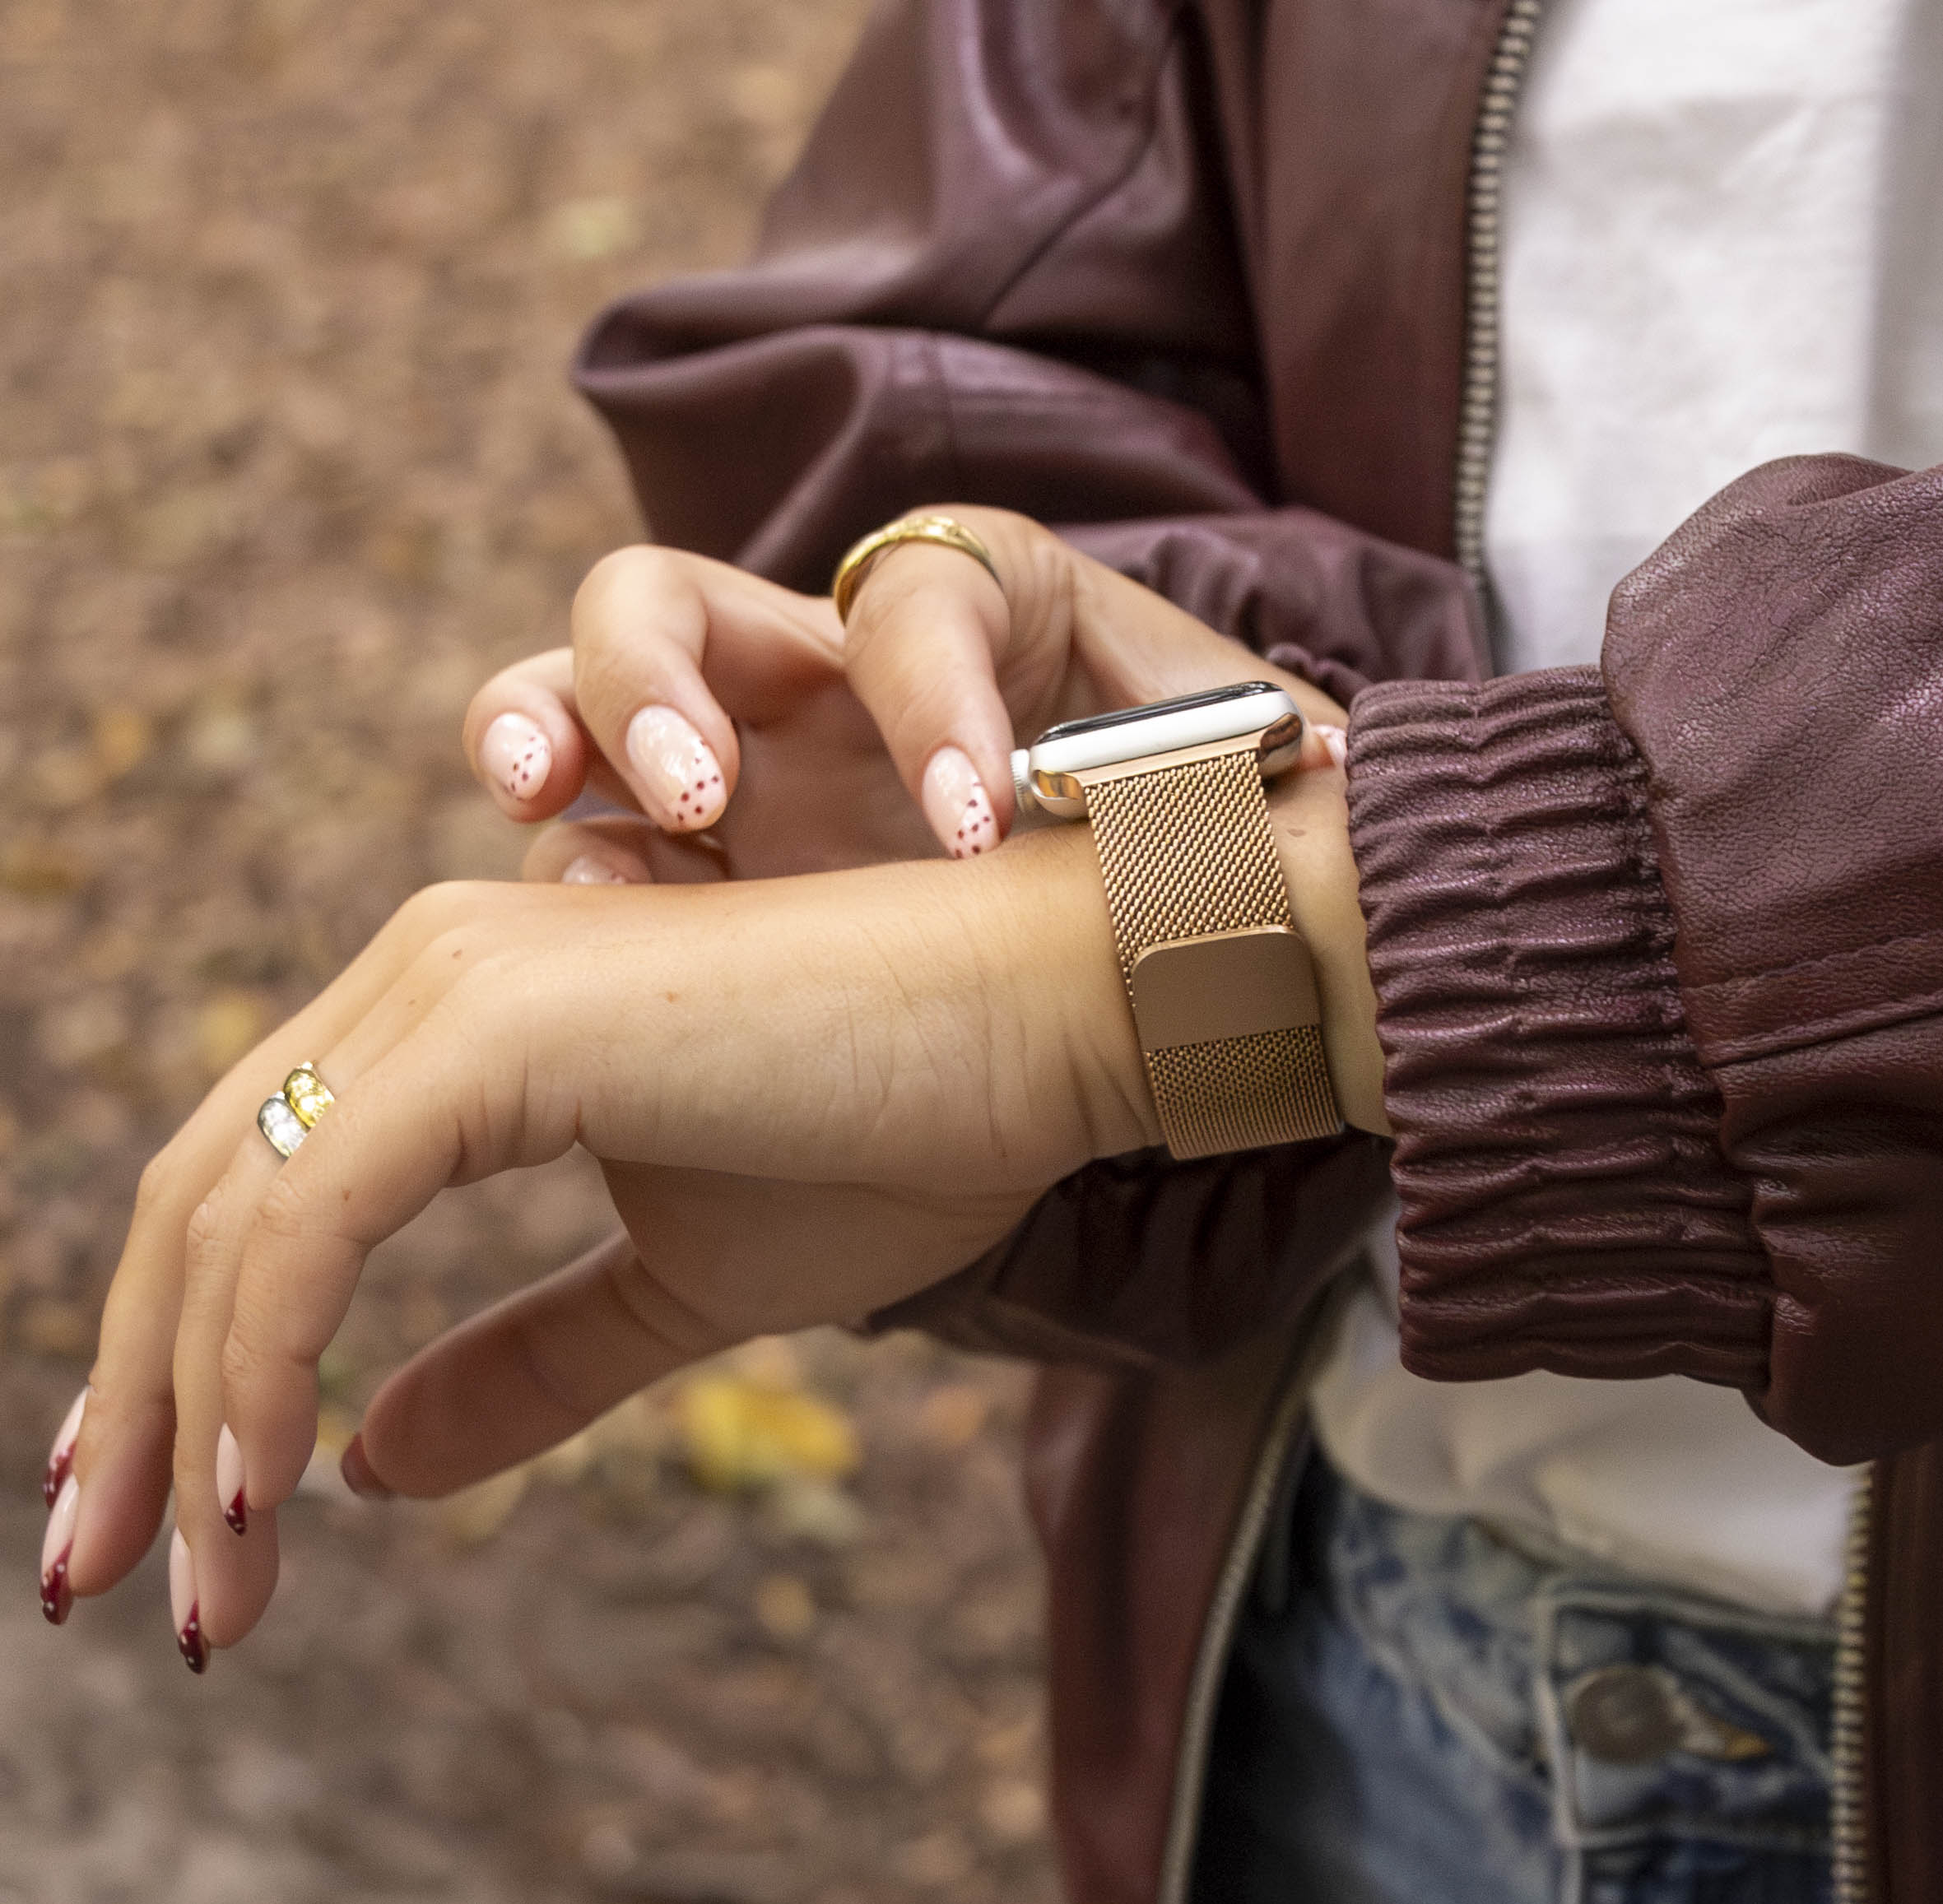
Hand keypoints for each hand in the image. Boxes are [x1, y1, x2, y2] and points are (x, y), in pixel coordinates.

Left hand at [56, 831, 1153, 1658]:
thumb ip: (528, 1364)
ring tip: (191, 1596)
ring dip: (182, 1412)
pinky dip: (262, 1361)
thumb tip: (363, 1463)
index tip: (184, 1530)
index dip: (192, 1364)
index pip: (261, 1193)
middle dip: (140, 1407)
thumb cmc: (900, 1135)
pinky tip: (269, 1506)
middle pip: (205, 1197)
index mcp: (464, 1018)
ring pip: (230, 1210)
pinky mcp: (505, 1022)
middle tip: (110, 1588)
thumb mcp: (687, 1292)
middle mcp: (431, 970)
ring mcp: (460, 980)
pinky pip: (314, 1214)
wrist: (1043, 1019)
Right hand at [462, 508, 1348, 882]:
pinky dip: (554, 866)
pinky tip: (561, 943)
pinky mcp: (674, 869)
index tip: (972, 826)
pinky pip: (574, 843)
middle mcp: (814, 676)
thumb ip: (1261, 752)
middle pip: (677, 603)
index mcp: (960, 620)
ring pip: (577, 693)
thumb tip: (1352, 772)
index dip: (931, 695)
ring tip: (543, 801)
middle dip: (660, 680)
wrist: (1108, 946)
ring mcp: (725, 766)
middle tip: (697, 795)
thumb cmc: (1170, 838)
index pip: (917, 599)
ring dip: (541, 729)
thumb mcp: (1229, 786)